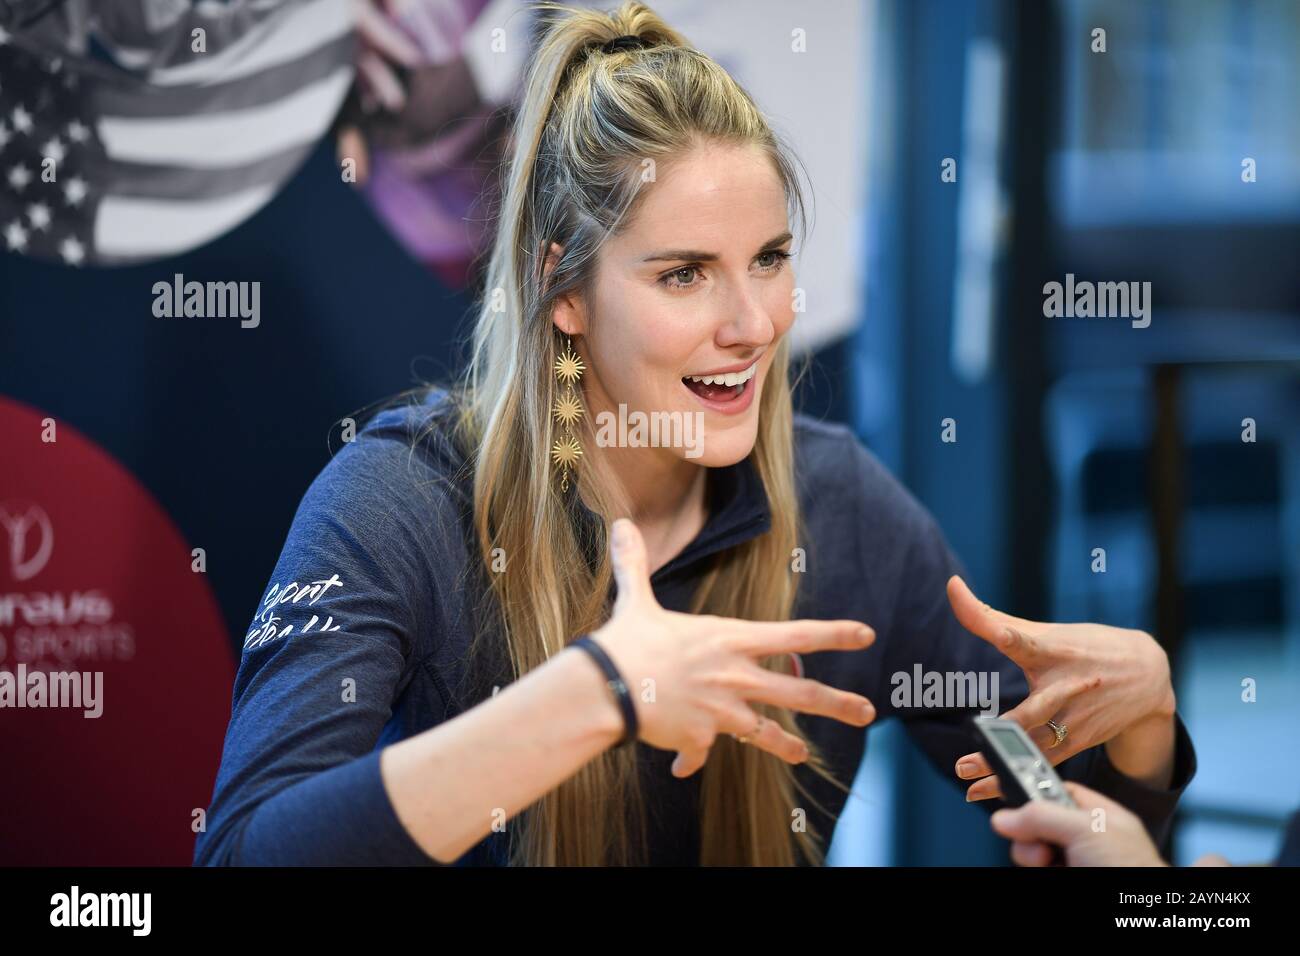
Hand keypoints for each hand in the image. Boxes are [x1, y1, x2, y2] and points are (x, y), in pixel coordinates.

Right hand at [591, 519, 876, 776]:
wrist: (608, 687)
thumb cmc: (625, 641)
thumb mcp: (635, 601)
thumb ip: (635, 565)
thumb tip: (621, 524)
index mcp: (730, 639)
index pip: (796, 634)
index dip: (835, 634)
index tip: (867, 635)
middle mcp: (736, 676)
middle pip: (801, 693)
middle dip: (839, 704)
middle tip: (869, 713)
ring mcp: (723, 710)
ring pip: (767, 733)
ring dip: (786, 745)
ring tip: (803, 754)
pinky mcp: (702, 737)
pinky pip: (701, 752)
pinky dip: (690, 759)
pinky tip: (681, 767)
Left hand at [947, 576, 1176, 800]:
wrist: (1149, 675)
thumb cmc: (1086, 647)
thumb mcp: (1047, 631)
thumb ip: (991, 617)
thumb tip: (952, 587)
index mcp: (1054, 650)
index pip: (1022, 638)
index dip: (1001, 629)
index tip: (986, 622)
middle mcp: (1066, 686)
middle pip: (1031, 709)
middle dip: (1003, 727)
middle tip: (972, 736)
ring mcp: (1075, 717)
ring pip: (1035, 744)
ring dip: (1001, 761)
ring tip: (966, 775)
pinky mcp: (1078, 740)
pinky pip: (1043, 764)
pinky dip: (1014, 778)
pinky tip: (983, 790)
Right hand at [990, 783, 1166, 866]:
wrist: (1137, 914)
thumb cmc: (1133, 869)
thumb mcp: (1086, 829)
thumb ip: (1043, 815)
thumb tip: (1006, 816)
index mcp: (1099, 815)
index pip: (1055, 790)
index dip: (1032, 790)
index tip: (1006, 788)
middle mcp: (1085, 839)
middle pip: (1037, 823)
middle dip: (1030, 831)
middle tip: (1040, 841)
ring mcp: (1074, 862)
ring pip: (1032, 850)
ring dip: (1030, 855)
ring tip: (1047, 862)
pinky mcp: (1063, 877)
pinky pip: (1035, 868)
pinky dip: (1034, 867)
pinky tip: (1050, 870)